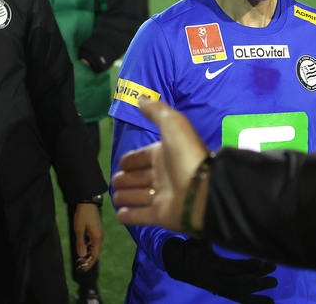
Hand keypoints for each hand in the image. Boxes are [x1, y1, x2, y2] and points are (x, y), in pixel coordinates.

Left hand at [73, 203, 103, 272]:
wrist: (88, 202)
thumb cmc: (83, 215)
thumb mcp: (79, 229)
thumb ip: (80, 243)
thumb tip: (82, 255)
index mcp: (97, 238)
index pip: (95, 256)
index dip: (89, 264)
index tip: (82, 270)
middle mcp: (100, 238)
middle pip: (95, 253)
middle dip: (88, 261)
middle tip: (78, 266)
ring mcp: (99, 234)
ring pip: (94, 249)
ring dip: (87, 255)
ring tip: (79, 260)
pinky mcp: (96, 231)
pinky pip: (93, 244)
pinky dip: (88, 249)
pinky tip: (82, 250)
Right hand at [112, 100, 210, 231]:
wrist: (201, 190)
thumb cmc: (185, 156)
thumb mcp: (172, 125)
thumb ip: (156, 111)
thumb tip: (141, 98)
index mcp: (165, 154)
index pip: (144, 156)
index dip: (132, 159)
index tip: (120, 162)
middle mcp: (163, 175)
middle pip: (141, 177)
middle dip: (127, 178)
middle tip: (114, 181)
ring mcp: (162, 197)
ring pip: (139, 196)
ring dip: (127, 196)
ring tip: (115, 196)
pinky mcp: (160, 216)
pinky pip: (141, 216)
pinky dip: (130, 216)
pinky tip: (119, 214)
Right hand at [162, 237, 276, 303]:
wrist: (181, 265)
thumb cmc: (192, 248)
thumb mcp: (197, 239)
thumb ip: (205, 232)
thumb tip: (211, 218)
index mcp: (211, 265)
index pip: (232, 269)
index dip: (247, 267)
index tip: (262, 262)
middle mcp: (217, 280)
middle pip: (240, 282)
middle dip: (257, 276)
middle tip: (273, 266)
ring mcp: (221, 288)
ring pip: (241, 292)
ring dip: (258, 288)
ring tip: (274, 282)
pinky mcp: (224, 292)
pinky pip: (241, 299)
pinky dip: (256, 302)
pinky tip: (271, 303)